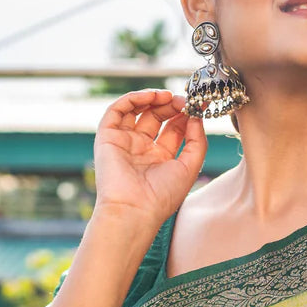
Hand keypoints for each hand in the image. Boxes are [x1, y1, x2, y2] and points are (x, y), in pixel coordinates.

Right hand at [93, 89, 207, 228]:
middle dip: (171, 105)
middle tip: (183, 100)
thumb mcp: (190, 167)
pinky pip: (117, 110)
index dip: (185, 115)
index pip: (174, 128)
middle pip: (157, 116)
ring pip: (137, 110)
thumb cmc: (162, 197)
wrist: (134, 210)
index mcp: (161, 158)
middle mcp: (142, 148)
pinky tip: (150, 96)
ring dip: (153, 98)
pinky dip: (132, 98)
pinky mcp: (108, 137)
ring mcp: (125, 141)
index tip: (198, 105)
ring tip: (168, 96)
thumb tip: (197, 117)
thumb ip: (197, 141)